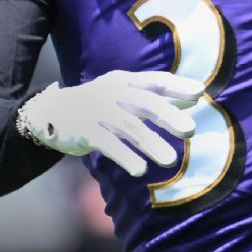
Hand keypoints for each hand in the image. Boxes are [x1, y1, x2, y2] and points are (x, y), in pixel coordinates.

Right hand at [18, 71, 204, 175]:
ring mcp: (97, 110)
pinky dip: (125, 156)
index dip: (177, 86)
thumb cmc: (100, 105)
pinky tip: (140, 170)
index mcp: (126, 81)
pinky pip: (107, 144)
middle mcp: (113, 92)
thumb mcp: (127, 95)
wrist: (51, 112)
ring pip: (129, 127)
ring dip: (151, 144)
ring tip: (171, 161)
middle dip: (169, 116)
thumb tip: (197, 96)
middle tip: (191, 130)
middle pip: (145, 102)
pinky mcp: (84, 130)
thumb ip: (159, 97)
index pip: (156, 81)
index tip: (199, 93)